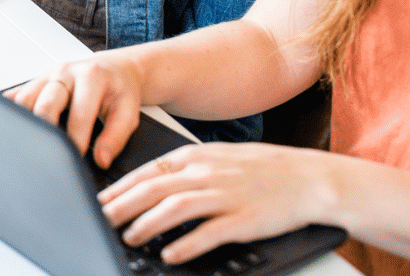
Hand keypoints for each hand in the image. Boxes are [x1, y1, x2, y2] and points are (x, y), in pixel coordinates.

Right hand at [5, 53, 145, 168]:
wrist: (114, 68)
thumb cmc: (119, 90)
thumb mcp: (128, 112)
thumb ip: (116, 137)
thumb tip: (101, 160)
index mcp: (90, 77)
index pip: (79, 113)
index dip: (76, 139)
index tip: (76, 158)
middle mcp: (65, 72)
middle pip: (45, 104)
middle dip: (46, 132)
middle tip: (50, 155)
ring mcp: (47, 75)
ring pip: (25, 99)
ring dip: (25, 123)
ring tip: (29, 145)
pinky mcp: (35, 81)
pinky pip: (16, 95)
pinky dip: (10, 111)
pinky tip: (11, 127)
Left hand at [97, 143, 336, 265]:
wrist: (310, 177)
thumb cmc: (263, 169)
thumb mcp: (219, 157)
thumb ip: (185, 168)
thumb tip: (151, 183)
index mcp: (196, 157)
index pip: (147, 172)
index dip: (119, 188)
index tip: (99, 200)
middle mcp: (206, 173)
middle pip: (153, 189)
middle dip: (122, 206)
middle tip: (100, 220)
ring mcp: (225, 195)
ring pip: (175, 207)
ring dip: (147, 224)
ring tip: (128, 237)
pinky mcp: (244, 219)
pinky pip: (209, 232)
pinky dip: (186, 243)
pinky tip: (170, 253)